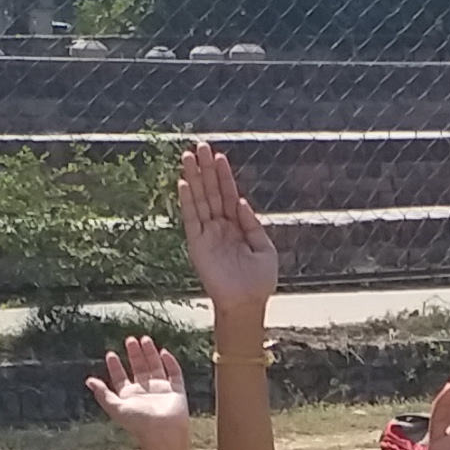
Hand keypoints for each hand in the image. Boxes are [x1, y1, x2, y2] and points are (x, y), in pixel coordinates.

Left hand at [89, 335, 191, 449]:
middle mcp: (144, 391)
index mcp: (129, 396)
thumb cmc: (138, 423)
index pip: (121, 378)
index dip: (115, 366)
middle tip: (130, 340)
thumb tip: (88, 381)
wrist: (163, 433)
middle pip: (138, 368)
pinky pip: (174, 373)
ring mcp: (161, 390)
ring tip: (145, 339)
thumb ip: (103, 394)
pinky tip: (164, 352)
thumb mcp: (116, 407)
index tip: (111, 354)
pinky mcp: (176, 390)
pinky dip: (170, 362)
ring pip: (155, 367)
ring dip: (150, 353)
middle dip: (134, 354)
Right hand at [176, 141, 277, 319]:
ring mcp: (208, 234)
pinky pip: (191, 218)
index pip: (228, 194)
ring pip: (199, 199)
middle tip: (200, 146)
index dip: (223, 175)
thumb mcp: (264, 248)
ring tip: (187, 156)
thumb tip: (241, 201)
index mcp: (237, 226)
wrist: (248, 302)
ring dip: (194, 178)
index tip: (218, 156)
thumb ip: (252, 224)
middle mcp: (220, 226)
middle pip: (211, 191)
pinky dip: (188, 201)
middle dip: (206, 169)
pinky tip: (184, 184)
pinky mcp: (197, 244)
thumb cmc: (259, 280)